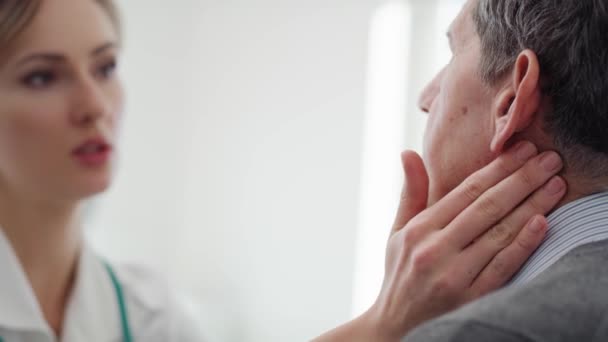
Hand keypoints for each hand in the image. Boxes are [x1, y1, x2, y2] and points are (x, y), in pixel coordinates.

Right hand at [366, 141, 565, 339]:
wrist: (396, 325)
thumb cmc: (400, 274)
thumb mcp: (397, 232)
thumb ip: (410, 193)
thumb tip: (408, 152)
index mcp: (419, 230)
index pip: (466, 192)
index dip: (497, 168)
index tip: (522, 149)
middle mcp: (435, 250)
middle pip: (487, 207)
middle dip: (522, 179)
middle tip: (550, 159)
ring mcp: (454, 276)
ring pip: (500, 233)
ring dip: (532, 205)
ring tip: (555, 184)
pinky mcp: (470, 299)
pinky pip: (503, 267)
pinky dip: (523, 244)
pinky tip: (543, 223)